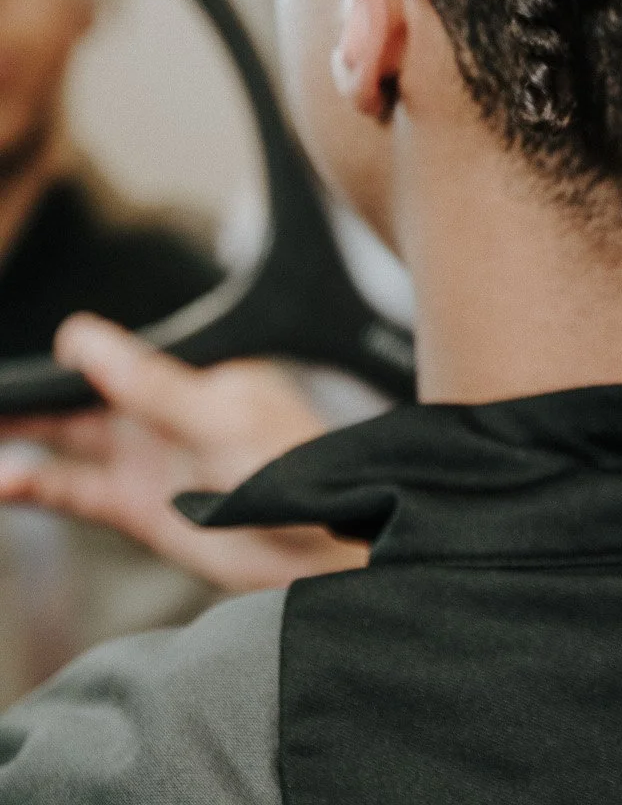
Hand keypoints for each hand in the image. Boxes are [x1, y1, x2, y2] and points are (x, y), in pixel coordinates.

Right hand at [0, 314, 367, 592]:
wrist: (323, 545)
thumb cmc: (293, 466)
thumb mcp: (221, 418)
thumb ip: (153, 387)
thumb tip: (89, 342)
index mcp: (190, 374)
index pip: (116, 354)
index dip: (69, 353)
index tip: (30, 361)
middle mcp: (162, 413)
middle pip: (82, 396)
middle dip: (34, 396)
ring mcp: (148, 461)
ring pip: (69, 442)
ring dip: (25, 439)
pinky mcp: (140, 509)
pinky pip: (77, 491)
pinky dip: (38, 486)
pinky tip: (4, 482)